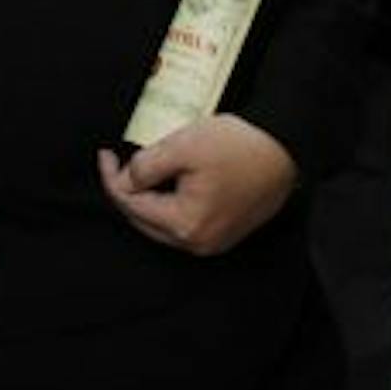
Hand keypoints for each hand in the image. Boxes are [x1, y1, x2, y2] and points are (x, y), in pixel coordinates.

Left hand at [96, 115, 296, 255]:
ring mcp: (214, 242)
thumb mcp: (182, 146)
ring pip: (162, 224)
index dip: (112, 178)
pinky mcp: (225, 232)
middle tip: (118, 162)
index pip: (131, 205)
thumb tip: (126, 180)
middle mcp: (199, 243)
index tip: (105, 154)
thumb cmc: (239, 146)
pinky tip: (166, 181)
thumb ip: (146, 166)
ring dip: (146, 199)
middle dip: (126, 191)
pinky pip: (184, 222)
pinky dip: (168, 203)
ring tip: (141, 169)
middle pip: (144, 220)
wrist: (285, 149)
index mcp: (186, 225)